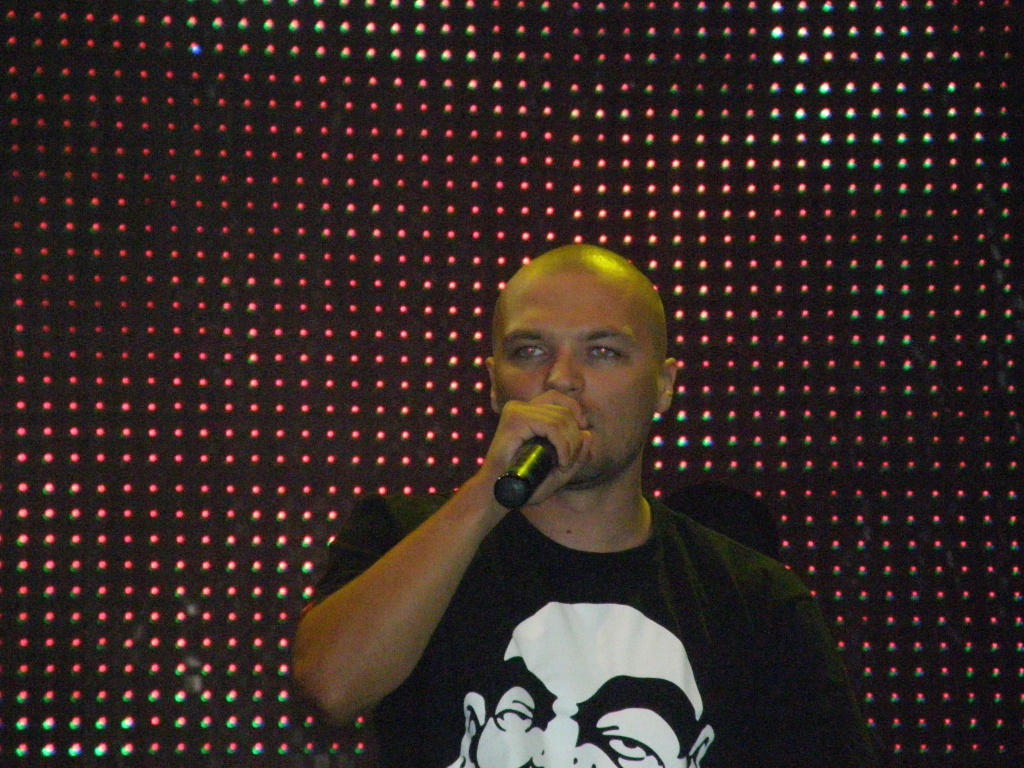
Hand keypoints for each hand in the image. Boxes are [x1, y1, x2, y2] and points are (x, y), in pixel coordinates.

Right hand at [480, 390, 593, 505]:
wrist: (500, 494)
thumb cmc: (527, 483)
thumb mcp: (558, 470)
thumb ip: (576, 455)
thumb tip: (588, 434)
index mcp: (526, 411)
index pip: (557, 397)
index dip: (575, 410)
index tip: (581, 431)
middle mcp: (520, 407)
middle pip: (563, 408)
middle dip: (575, 435)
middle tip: (569, 461)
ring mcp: (516, 411)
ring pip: (560, 418)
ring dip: (570, 444)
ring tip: (564, 464)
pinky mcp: (515, 420)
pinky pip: (551, 426)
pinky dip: (563, 445)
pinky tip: (561, 461)